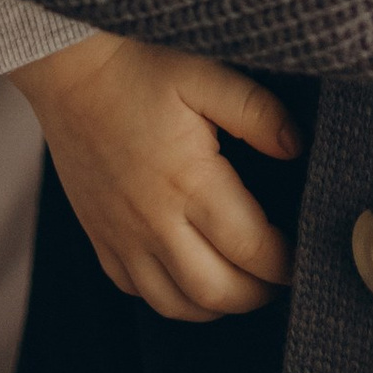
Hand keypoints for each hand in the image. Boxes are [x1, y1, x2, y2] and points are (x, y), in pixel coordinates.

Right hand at [10, 31, 299, 321]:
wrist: (68, 68)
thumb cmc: (139, 66)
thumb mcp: (205, 74)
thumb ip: (257, 112)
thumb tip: (297, 148)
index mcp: (190, 182)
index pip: (252, 250)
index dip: (286, 263)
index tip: (304, 255)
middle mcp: (154, 221)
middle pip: (217, 291)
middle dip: (258, 294)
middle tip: (282, 277)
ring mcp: (121, 235)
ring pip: (174, 304)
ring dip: (216, 305)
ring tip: (242, 284)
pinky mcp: (99, 236)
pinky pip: (135, 290)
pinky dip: (169, 297)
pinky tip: (188, 275)